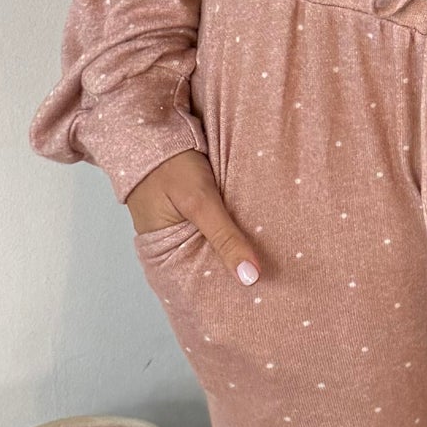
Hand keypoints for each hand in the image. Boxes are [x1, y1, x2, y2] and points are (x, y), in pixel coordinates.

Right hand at [126, 147, 261, 289]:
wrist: (153, 125)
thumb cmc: (168, 165)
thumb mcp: (200, 203)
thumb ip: (225, 238)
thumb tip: (250, 278)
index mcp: (163, 253)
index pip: (196, 283)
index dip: (223, 292)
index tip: (256, 300)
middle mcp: (172, 242)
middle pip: (208, 264)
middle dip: (234, 271)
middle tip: (272, 287)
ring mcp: (183, 223)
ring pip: (215, 243)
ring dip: (235, 247)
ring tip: (271, 266)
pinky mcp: (194, 206)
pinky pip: (217, 223)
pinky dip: (232, 227)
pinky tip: (256, 232)